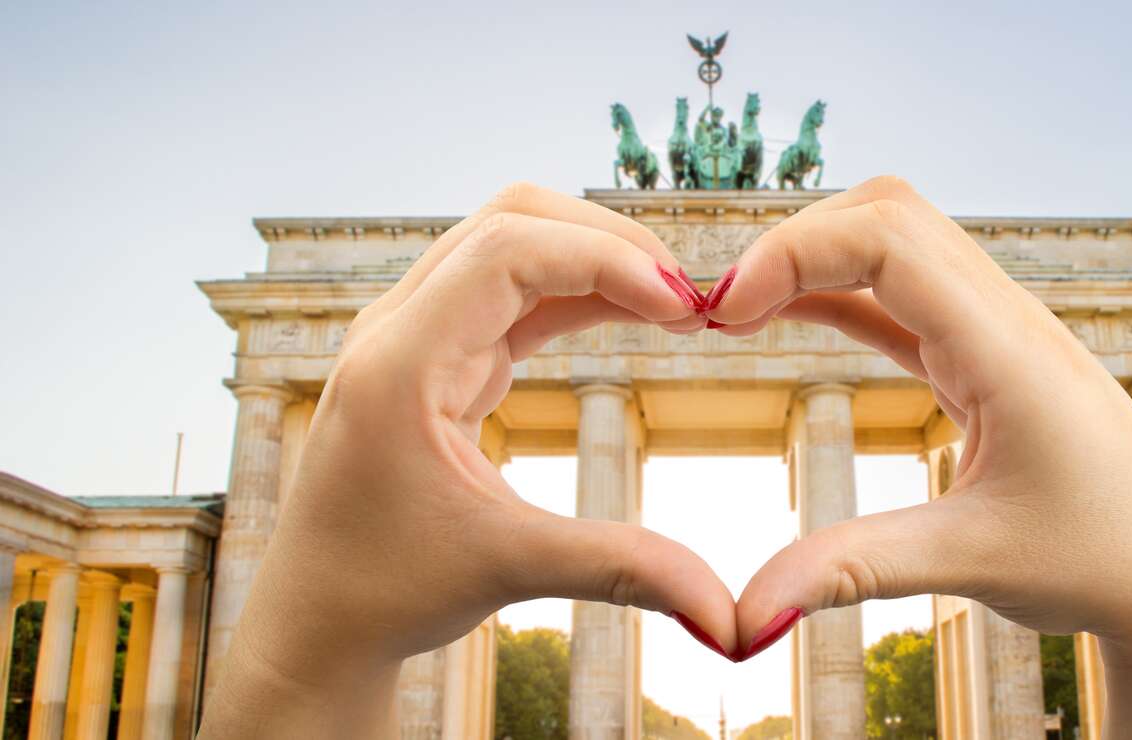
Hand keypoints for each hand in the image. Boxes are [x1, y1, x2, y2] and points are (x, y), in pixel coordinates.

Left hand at [200, 184, 737, 737]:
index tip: (682, 305)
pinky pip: (511, 293)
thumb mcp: (510, 569)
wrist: (318, 621)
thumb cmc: (389, 591)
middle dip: (607, 242)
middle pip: (511, 222)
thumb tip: (730, 616)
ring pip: (512, 246)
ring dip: (594, 260)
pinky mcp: (434, 357)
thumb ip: (623, 570)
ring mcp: (413, 336)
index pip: (508, 251)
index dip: (605, 259)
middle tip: (687, 297)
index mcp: (400, 361)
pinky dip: (575, 293)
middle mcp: (398, 329)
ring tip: (673, 306)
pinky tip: (633, 316)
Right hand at [706, 177, 1131, 737]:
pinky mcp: (986, 358)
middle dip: (794, 241)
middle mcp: (1005, 318)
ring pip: (895, 241)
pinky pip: (902, 296)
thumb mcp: (970, 562)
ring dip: (814, 259)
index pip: (889, 238)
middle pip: (887, 212)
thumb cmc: (1099, 562)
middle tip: (719, 309)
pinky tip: (786, 317)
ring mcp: (998, 331)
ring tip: (736, 312)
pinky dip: (838, 293)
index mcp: (1006, 348)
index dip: (793, 251)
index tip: (724, 314)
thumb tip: (742, 619)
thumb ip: (852, 571)